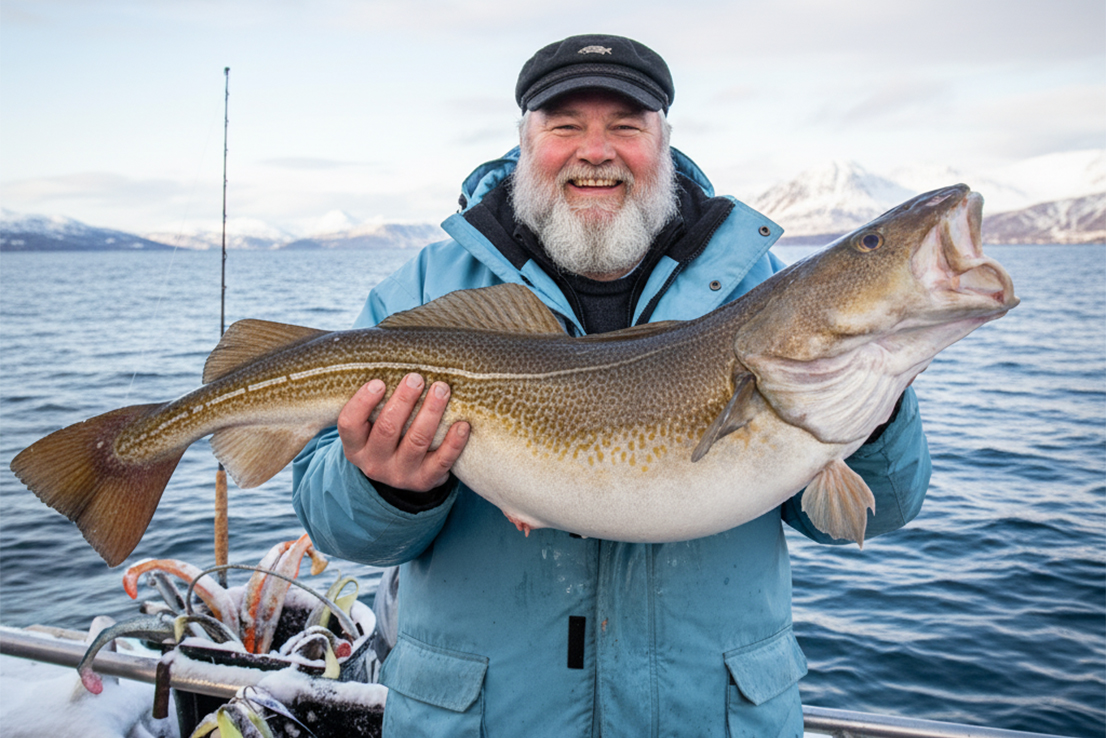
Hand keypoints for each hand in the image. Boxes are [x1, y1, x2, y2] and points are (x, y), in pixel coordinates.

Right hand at [337, 373, 469, 491]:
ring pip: (417, 441)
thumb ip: (375, 402)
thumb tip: (393, 358)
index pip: (350, 424)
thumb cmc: (386, 436)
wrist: (402, 475)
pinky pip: (442, 461)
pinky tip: (462, 424)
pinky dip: (454, 442)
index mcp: (356, 447)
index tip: (379, 382)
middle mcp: (374, 463)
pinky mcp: (425, 481)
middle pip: (387, 429)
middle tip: (416, 378)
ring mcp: (400, 474)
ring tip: (442, 389)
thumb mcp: (370, 426)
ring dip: (431, 412)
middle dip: (404, 400)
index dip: (363, 402)